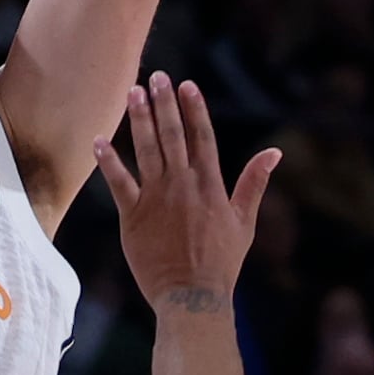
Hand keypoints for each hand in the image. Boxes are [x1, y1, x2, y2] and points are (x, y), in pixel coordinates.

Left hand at [92, 72, 276, 320]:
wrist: (192, 298)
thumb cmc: (221, 264)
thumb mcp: (245, 222)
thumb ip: (254, 183)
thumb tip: (274, 153)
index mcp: (210, 186)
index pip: (203, 138)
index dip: (194, 109)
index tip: (186, 85)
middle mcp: (183, 186)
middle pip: (173, 136)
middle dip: (165, 103)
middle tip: (157, 76)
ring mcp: (157, 200)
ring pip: (147, 151)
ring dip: (140, 120)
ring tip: (133, 93)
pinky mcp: (133, 217)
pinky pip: (118, 183)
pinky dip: (109, 162)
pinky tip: (99, 141)